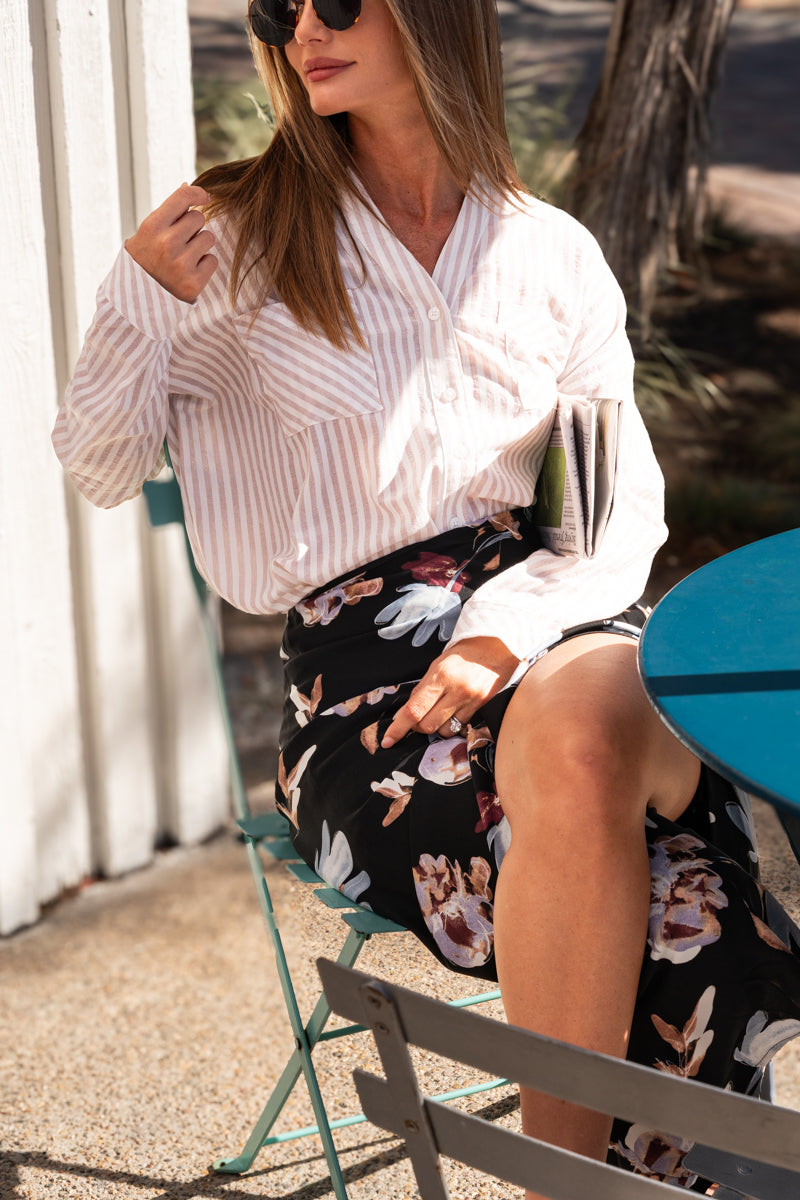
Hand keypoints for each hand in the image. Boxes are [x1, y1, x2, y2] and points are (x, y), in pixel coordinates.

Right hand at [124, 183, 217, 302]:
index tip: (204, 197)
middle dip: (193, 226)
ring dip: (200, 244)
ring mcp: (181, 265)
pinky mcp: (194, 283)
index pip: (183, 197)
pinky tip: (189, 270)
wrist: (138, 298)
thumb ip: (168, 212)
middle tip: (181, 240)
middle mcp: (166, 244)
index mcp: (152, 227)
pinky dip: (204, 264)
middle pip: (199, 218)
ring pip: (208, 238)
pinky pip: (212, 260)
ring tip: (184, 255)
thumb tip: (188, 187)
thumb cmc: (146, 258)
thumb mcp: (148, 232)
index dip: (198, 193)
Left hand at [381, 637, 519, 747]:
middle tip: (417, 717)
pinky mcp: (482, 707)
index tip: (388, 739)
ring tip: (438, 713)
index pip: (414, 710)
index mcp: (441, 676)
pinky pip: (461, 726)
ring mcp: (471, 701)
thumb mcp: (437, 665)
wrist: (496, 646)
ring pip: (445, 731)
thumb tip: (405, 714)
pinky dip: (452, 724)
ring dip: (436, 727)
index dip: (398, 728)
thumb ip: (422, 690)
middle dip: (417, 726)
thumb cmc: (463, 654)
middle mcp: (456, 691)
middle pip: (427, 725)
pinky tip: (452, 712)